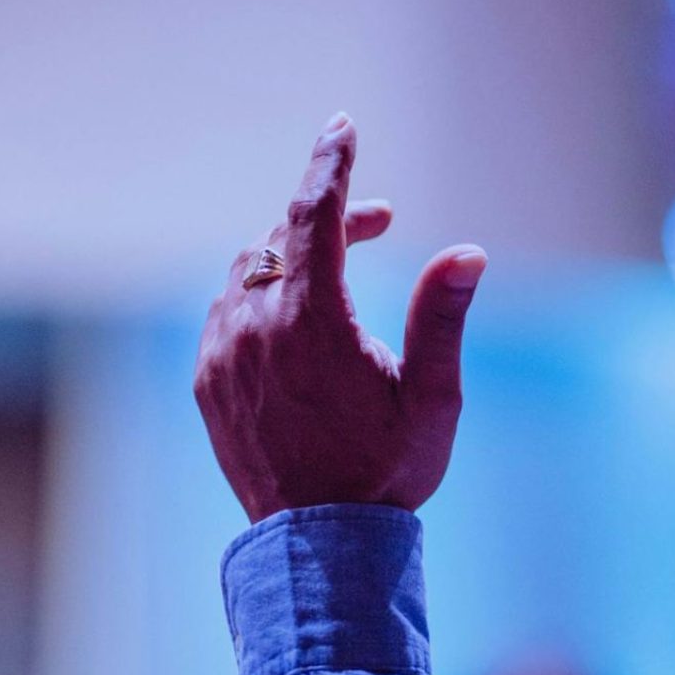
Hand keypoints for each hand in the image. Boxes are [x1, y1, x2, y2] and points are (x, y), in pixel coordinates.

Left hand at [195, 114, 486, 521]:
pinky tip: (294, 325)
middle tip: (380, 223)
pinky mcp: (208, 383)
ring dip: (292, 259)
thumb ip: (440, 316)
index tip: (342, 126)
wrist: (321, 548)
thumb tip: (467, 253)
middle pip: (283, 238)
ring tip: (338, 280)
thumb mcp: (433, 396)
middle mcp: (255, 328)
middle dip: (330, 218)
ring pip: (247, 272)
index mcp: (313, 322)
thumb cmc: (388, 473)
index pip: (314, 214)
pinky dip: (259, 299)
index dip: (331, 163)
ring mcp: (222, 355)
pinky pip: (226, 314)